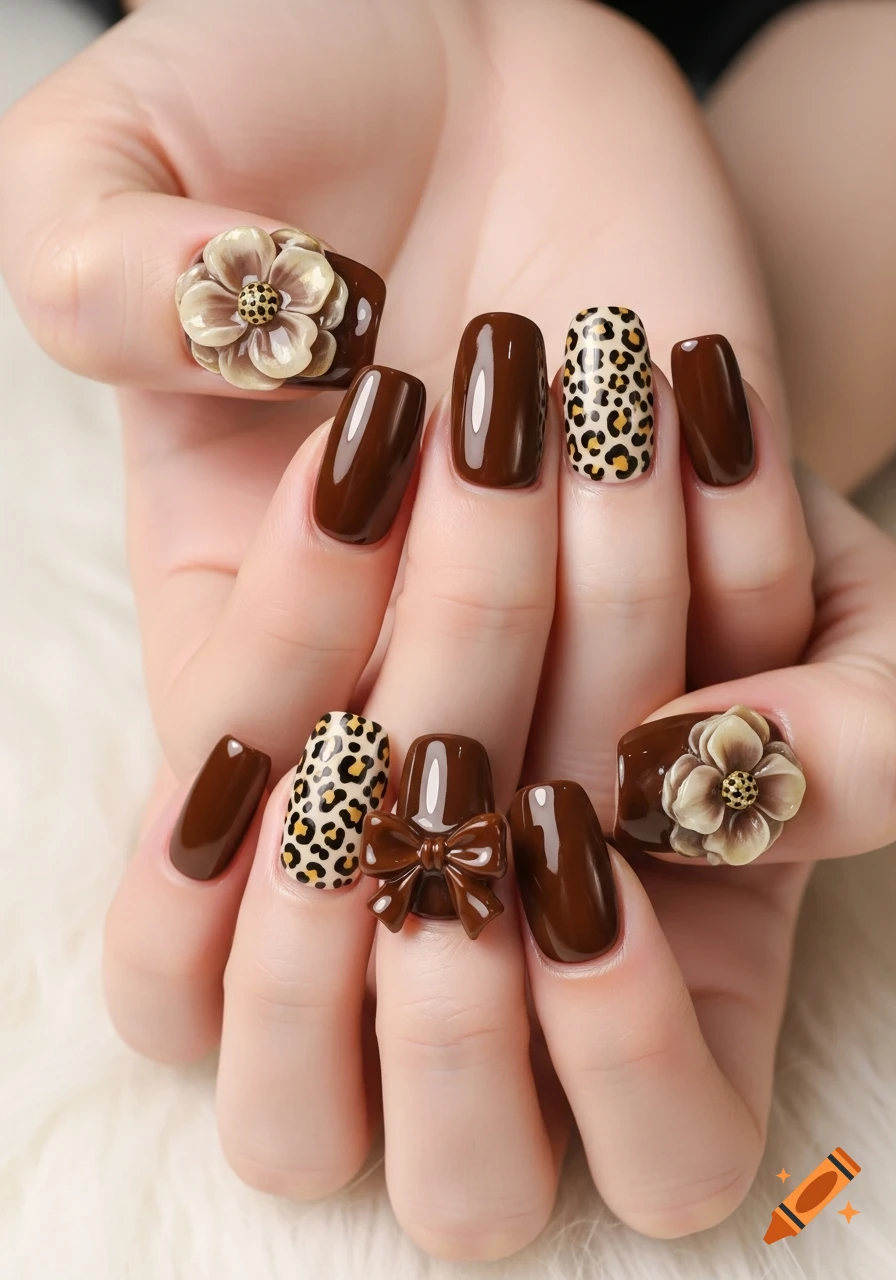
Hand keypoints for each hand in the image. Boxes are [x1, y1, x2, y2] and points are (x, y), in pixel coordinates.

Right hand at [0, 0, 790, 779]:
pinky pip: (752, 649)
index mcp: (224, 604)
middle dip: (477, 608)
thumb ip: (96, 274)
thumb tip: (253, 348)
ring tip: (590, 355)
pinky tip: (691, 371)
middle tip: (486, 392)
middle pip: (435, 794)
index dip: (302, 631)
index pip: (246, 746)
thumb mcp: (102, 157)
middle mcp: (391, 649)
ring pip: (603, 750)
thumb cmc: (273, 99)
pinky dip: (736, 523)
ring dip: (616, 564)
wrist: (470, 60)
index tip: (361, 426)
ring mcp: (554, 631)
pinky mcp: (695, 578)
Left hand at [103, 316, 895, 1258]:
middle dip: (462, 1002)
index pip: (669, 1150)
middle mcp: (505, 998)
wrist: (542, 392)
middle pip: (467, 1185)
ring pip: (294, 1123)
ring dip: (322, 944)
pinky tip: (249, 748)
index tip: (596, 809)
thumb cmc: (697, 516)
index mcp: (674, 978)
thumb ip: (860, 737)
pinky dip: (196, 882)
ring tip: (366, 747)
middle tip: (469, 787)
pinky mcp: (213, 874)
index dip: (628, 1040)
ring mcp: (346, 960)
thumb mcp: (838, 612)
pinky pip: (162, 985)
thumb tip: (688, 778)